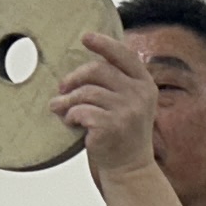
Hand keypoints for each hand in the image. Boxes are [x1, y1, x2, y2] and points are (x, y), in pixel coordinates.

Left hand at [55, 29, 163, 181]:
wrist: (129, 167)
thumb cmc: (122, 132)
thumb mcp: (128, 102)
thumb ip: (115, 82)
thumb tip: (84, 63)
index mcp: (145, 84)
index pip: (124, 55)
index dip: (104, 44)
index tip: (85, 37)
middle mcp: (140, 94)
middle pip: (97, 70)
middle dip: (74, 78)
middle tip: (62, 88)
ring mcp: (128, 110)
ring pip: (85, 92)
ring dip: (67, 100)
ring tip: (60, 108)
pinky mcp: (112, 126)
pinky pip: (80, 111)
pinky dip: (70, 115)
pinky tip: (72, 122)